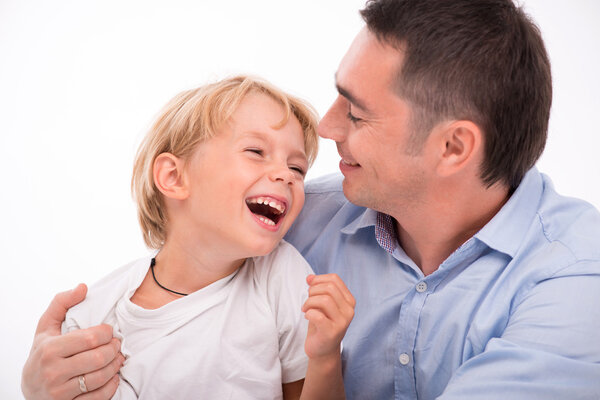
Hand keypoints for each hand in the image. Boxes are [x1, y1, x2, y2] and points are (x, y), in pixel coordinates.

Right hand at [21, 284, 123, 399]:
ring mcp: (61, 392)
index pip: (90, 339)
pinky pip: (98, 397)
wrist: (29, 388)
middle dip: (114, 349)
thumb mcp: (46, 326)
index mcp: (50, 349)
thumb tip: (83, 287)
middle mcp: (54, 372)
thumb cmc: (42, 352)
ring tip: (118, 358)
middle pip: (98, 358)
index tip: (110, 331)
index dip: (107, 333)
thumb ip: (62, 303)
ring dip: (116, 366)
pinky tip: (113, 376)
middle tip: (118, 344)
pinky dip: (111, 385)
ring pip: (100, 378)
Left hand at [302, 274, 354, 358]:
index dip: (319, 279)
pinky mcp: (332, 332)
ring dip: (309, 302)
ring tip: (305, 309)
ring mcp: (342, 322)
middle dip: (313, 291)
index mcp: (349, 301)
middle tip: (307, 301)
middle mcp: (349, 310)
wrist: (322, 350)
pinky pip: (317, 315)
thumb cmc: (321, 324)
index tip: (309, 285)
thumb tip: (309, 277)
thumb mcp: (322, 303)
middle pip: (329, 288)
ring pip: (324, 300)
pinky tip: (307, 317)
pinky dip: (308, 313)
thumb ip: (318, 289)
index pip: (335, 279)